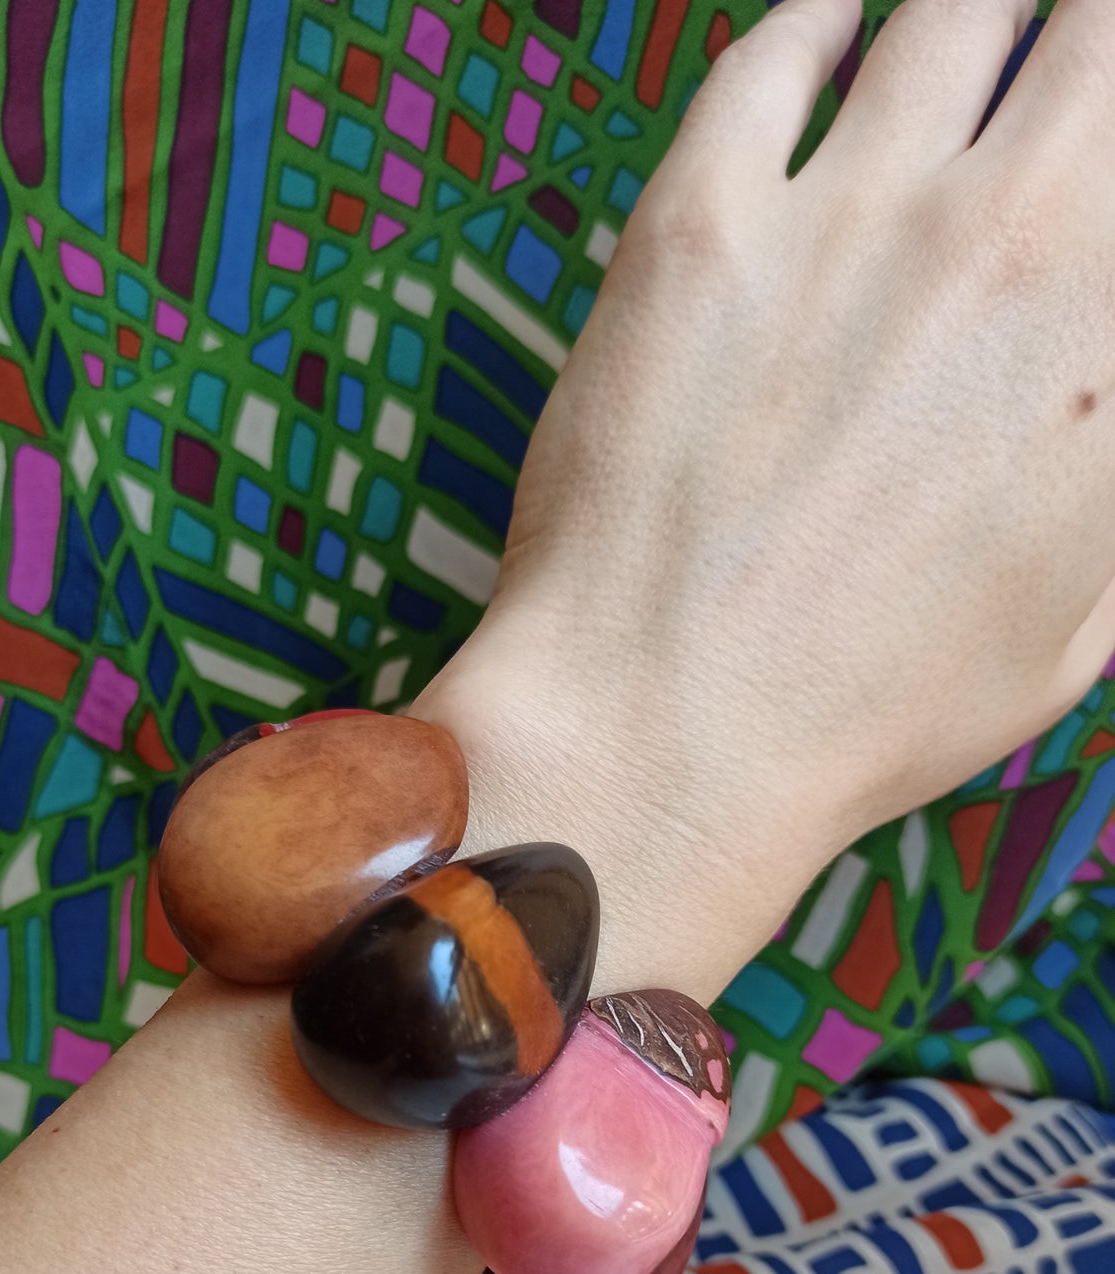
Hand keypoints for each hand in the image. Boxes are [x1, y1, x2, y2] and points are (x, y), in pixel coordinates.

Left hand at [413, 0, 1114, 1001]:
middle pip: (1087, 35)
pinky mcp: (698, 222)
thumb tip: (1092, 399)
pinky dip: (820, 22)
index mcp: (1106, 341)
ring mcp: (843, 214)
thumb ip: (1106, 477)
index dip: (1108, 125)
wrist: (668, 736)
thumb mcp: (1078, 625)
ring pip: (951, 10)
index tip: (1085, 160)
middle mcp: (1003, 237)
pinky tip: (832, 33)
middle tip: (1051, 82)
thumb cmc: (872, 713)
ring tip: (959, 43)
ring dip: (971, 17)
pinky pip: (776, 51)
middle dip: (1080, 43)